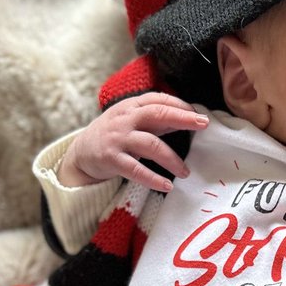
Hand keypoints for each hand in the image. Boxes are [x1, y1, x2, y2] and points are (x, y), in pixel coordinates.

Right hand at [58, 93, 208, 189]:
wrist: (81, 152)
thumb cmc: (113, 135)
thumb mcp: (132, 120)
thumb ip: (156, 119)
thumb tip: (187, 119)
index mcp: (131, 106)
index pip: (159, 100)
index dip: (180, 105)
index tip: (199, 114)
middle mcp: (125, 119)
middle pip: (158, 114)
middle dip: (183, 118)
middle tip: (203, 125)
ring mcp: (117, 138)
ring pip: (151, 145)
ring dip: (172, 159)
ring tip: (186, 172)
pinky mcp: (111, 159)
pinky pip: (136, 170)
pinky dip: (153, 178)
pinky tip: (167, 186)